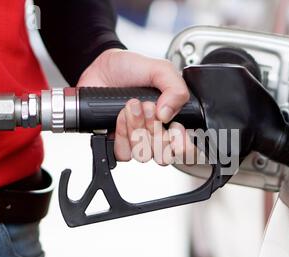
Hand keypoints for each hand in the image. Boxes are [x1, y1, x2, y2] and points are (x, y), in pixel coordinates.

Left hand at [77, 49, 192, 163]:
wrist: (102, 69)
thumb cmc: (130, 69)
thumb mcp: (160, 69)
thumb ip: (175, 88)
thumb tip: (168, 115)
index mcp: (173, 120)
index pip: (187, 149)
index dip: (183, 144)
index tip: (175, 126)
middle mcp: (157, 134)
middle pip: (165, 156)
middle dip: (156, 129)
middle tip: (148, 106)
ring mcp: (138, 141)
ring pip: (144, 155)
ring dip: (137, 128)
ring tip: (131, 105)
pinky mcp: (118, 143)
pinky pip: (124, 154)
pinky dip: (122, 134)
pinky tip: (119, 116)